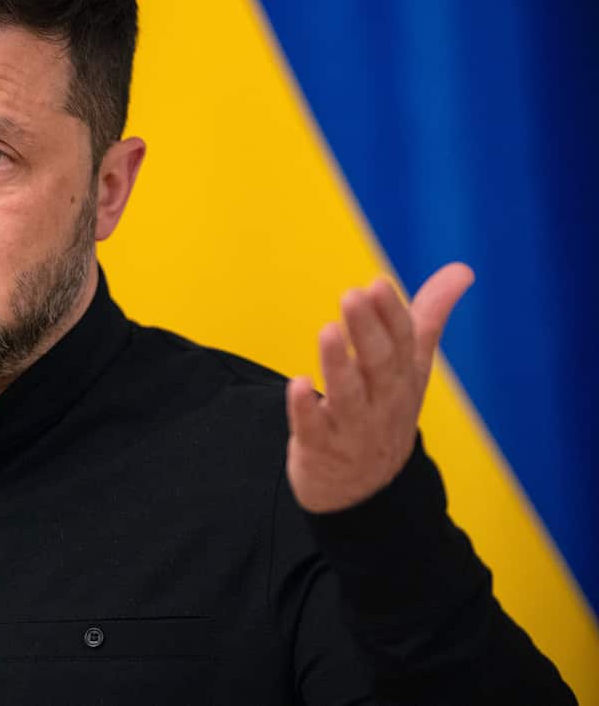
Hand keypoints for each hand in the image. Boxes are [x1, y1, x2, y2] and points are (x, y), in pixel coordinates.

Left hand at [285, 263, 474, 512]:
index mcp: (404, 378)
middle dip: (368, 331)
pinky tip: (298, 385)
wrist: (366, 491)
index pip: (403, 343)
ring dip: (338, 364)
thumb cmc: (385, 411)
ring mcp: (353, 429)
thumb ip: (428, 317)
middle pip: (379, 365)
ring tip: (327, 331)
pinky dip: (306, 408)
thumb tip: (462, 270)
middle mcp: (383, 402)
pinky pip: (314, 429)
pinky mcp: (320, 448)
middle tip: (352, 295)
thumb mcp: (411, 368)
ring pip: (348, 396)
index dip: (391, 314)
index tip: (377, 283)